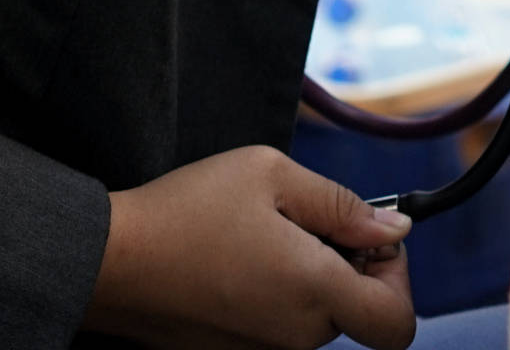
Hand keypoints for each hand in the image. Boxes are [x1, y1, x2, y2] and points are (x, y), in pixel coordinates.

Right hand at [85, 146, 414, 349]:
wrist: (111, 261)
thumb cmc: (187, 211)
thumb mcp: (272, 176)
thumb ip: (343, 205)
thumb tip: (394, 229)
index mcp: (314, 291)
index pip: (396, 323)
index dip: (398, 277)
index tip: (367, 237)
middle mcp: (295, 335)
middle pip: (356, 312)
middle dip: (348, 265)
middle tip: (303, 221)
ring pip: (317, 318)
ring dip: (310, 278)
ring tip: (263, 235)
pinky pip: (279, 326)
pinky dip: (276, 295)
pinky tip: (240, 260)